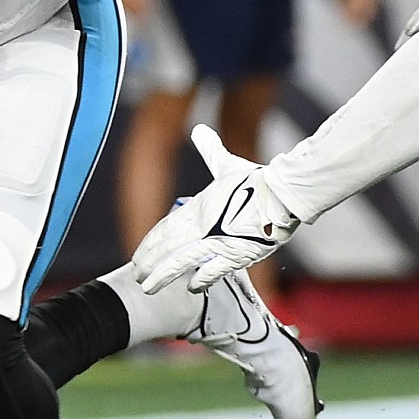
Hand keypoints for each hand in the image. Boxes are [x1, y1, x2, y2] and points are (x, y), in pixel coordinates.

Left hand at [132, 124, 300, 293]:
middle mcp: (203, 226)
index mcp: (199, 207)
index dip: (151, 243)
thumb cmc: (258, 180)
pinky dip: (201, 279)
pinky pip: (213, 271)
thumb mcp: (228, 165)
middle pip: (168, 247)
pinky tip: (191, 287)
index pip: (166, 228)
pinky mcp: (236, 254)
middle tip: (137, 274)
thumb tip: (200, 130)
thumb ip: (211, 151)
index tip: (140, 254)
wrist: (282, 195)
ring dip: (163, 275)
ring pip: (182, 261)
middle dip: (150, 262)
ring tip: (149, 287)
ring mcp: (218, 242)